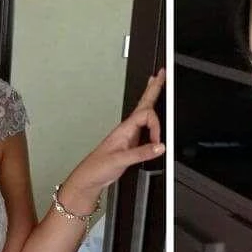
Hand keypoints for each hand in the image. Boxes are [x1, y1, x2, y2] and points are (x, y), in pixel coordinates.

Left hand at [60, 69, 164, 211]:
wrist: (89, 178)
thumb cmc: (97, 167)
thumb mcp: (120, 160)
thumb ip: (141, 153)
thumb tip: (160, 146)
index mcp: (124, 129)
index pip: (147, 115)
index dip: (156, 127)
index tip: (158, 143)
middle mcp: (127, 129)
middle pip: (144, 103)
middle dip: (154, 88)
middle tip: (162, 74)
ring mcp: (129, 135)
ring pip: (144, 112)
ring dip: (151, 97)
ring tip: (157, 84)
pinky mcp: (131, 144)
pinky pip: (144, 126)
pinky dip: (151, 118)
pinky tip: (153, 114)